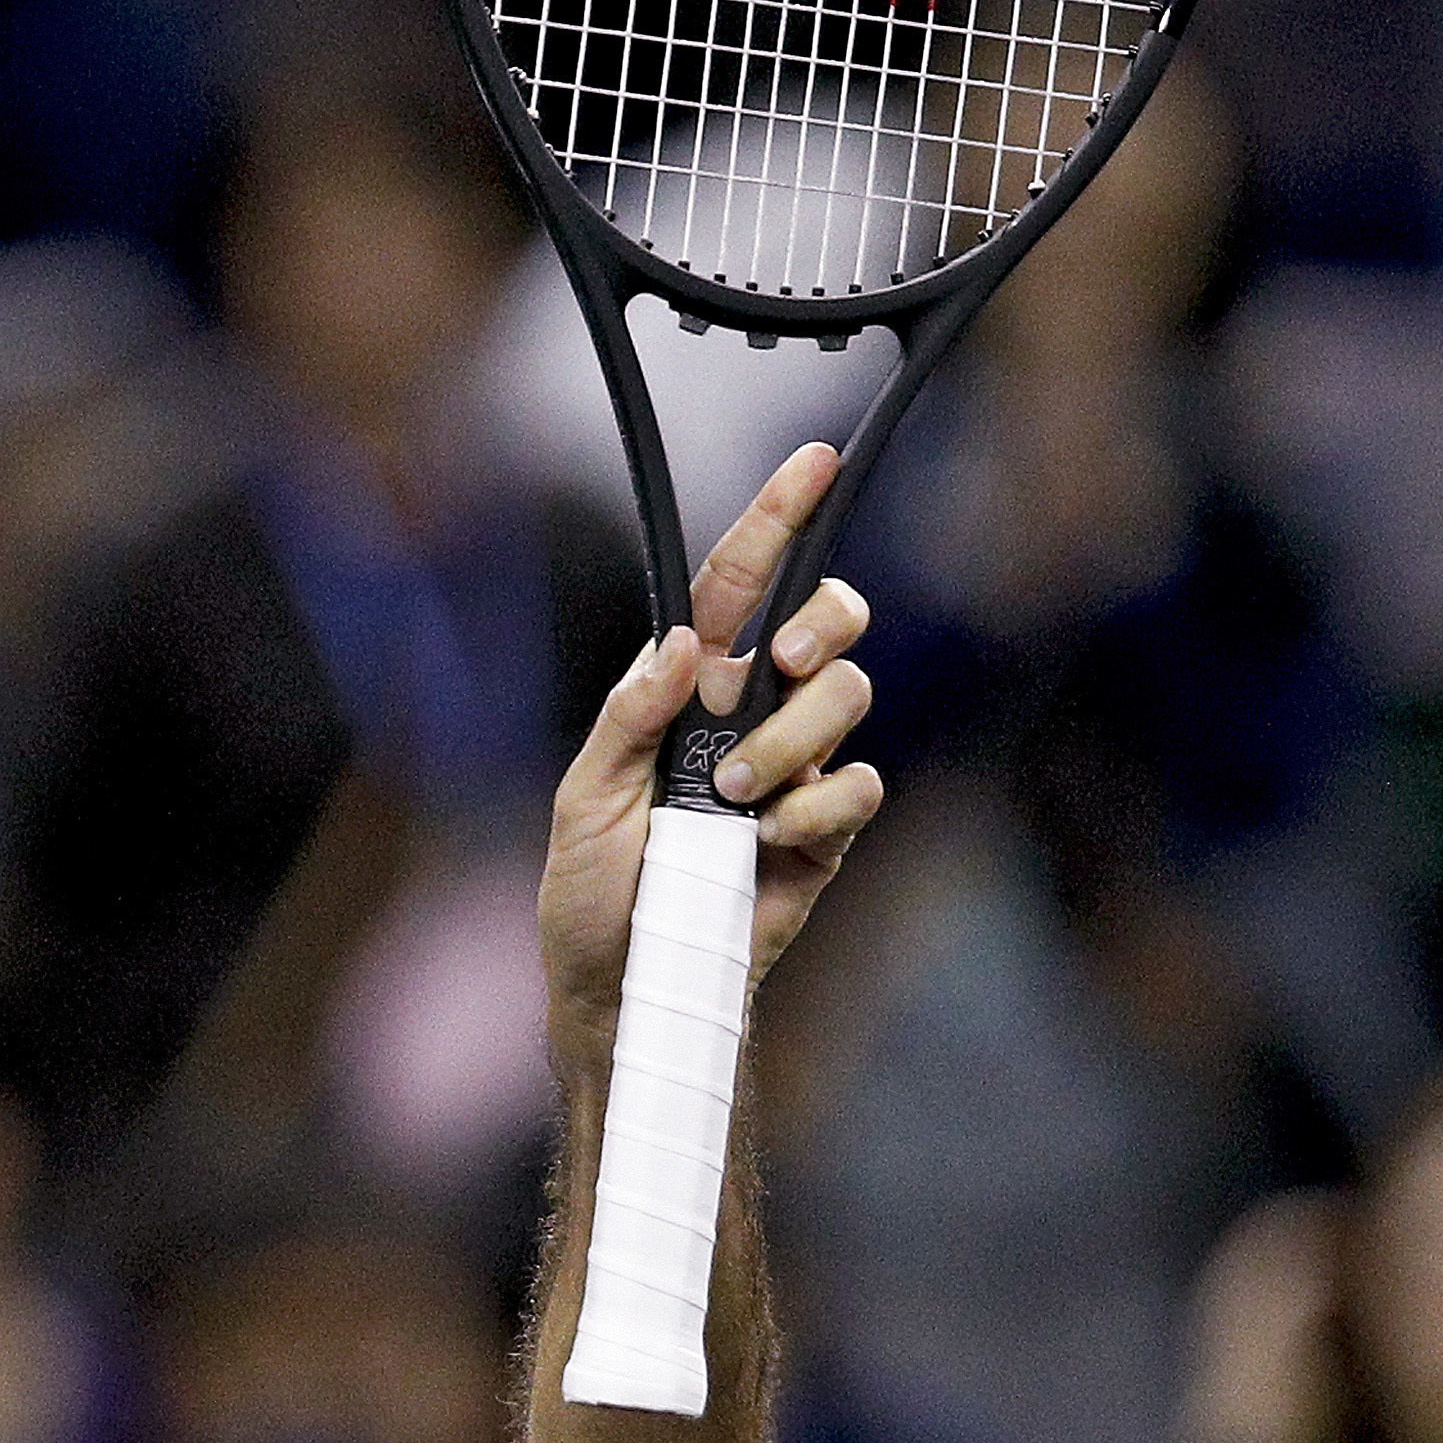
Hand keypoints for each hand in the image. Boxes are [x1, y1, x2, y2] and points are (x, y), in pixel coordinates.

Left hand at [536, 444, 885, 1082]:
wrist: (631, 984)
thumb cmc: (589, 891)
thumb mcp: (581, 798)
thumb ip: (629, 717)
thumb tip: (684, 647)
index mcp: (686, 688)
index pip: (736, 585)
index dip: (777, 517)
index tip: (815, 458)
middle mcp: (751, 713)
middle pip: (828, 622)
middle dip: (821, 624)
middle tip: (782, 661)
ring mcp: (797, 767)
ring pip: (847, 699)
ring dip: (793, 741)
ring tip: (733, 799)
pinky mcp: (829, 827)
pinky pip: (861, 784)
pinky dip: (817, 808)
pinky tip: (770, 843)